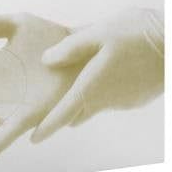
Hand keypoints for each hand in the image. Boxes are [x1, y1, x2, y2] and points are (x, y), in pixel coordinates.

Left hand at [31, 8, 163, 141]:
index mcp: (91, 87)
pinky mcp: (137, 98)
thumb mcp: (99, 32)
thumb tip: (46, 60)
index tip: (33, 139)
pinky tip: (106, 70)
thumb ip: (70, 47)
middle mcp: (106, 101)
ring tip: (78, 78)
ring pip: (94, 103)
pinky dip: (103, 89)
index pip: (63, 115)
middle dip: (62, 110)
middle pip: (76, 111)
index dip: (47, 127)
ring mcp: (123, 102)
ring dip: (84, 96)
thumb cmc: (139, 34)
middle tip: (48, 101)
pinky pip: (111, 97)